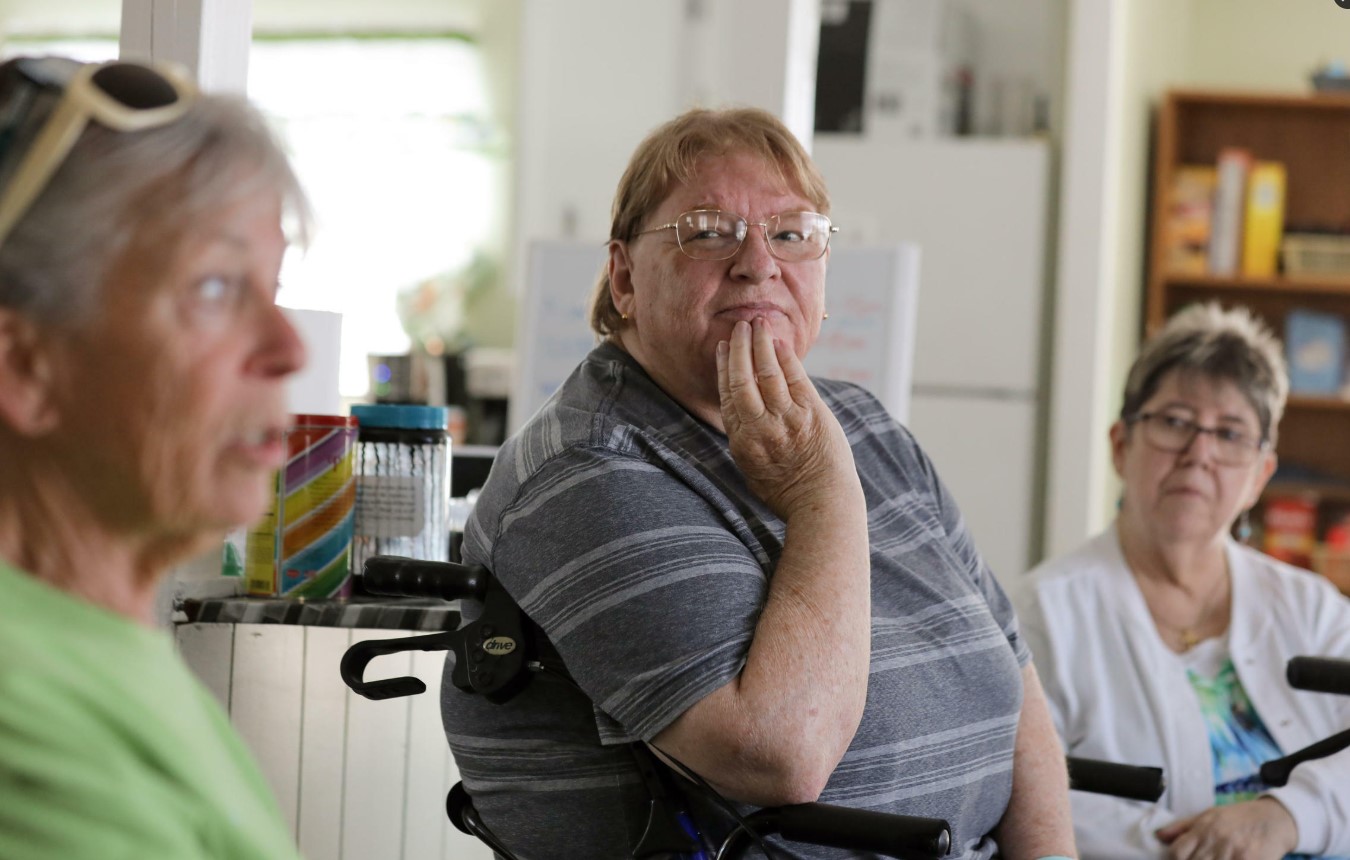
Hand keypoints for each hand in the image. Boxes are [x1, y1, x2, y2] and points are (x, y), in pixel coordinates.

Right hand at [715, 317, 857, 519]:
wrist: (822, 505)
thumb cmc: (789, 494)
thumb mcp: (754, 472)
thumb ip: (746, 442)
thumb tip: (742, 417)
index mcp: (742, 443)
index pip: (728, 397)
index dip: (723, 369)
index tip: (721, 349)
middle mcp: (760, 428)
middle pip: (742, 380)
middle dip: (739, 349)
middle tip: (738, 327)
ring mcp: (786, 419)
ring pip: (766, 373)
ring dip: (760, 344)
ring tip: (757, 323)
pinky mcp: (811, 414)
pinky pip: (795, 378)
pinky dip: (785, 358)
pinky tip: (779, 342)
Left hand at [1156, 798, 1297, 859]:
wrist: (1274, 819)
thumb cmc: (1237, 818)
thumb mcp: (1208, 815)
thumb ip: (1182, 827)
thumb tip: (1158, 835)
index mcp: (1204, 828)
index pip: (1177, 853)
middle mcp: (1217, 840)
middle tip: (1200, 859)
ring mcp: (1235, 852)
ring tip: (1214, 859)